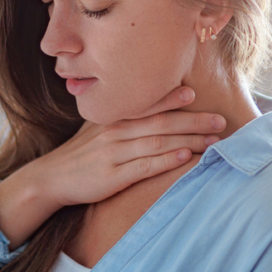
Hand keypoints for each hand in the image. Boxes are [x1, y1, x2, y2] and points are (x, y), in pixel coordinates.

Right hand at [0, 85, 225, 247]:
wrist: (51, 178)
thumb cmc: (80, 154)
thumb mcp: (95, 129)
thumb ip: (119, 118)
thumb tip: (146, 109)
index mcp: (112, 118)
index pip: (146, 104)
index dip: (171, 98)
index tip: (195, 93)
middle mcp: (115, 132)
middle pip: (160, 123)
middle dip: (193, 121)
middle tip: (221, 120)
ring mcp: (114, 154)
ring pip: (158, 143)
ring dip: (189, 141)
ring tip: (214, 141)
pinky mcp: (113, 177)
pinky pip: (145, 167)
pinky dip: (167, 161)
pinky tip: (186, 158)